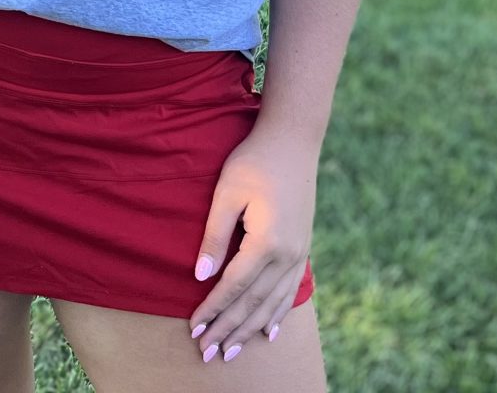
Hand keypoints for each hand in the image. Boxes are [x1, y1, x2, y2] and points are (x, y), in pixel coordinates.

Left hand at [188, 124, 318, 363]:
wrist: (294, 141)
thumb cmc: (254, 161)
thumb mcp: (226, 194)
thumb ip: (214, 236)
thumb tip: (200, 276)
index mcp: (267, 242)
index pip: (233, 287)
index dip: (213, 310)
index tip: (194, 331)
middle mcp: (287, 255)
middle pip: (253, 303)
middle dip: (228, 329)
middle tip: (207, 354)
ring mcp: (299, 254)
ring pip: (273, 303)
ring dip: (250, 329)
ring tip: (231, 351)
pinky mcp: (303, 249)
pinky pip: (289, 292)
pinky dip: (277, 314)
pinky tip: (269, 331)